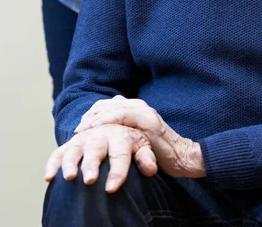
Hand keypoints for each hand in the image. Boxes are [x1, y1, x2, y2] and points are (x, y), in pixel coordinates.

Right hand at [45, 124, 156, 192]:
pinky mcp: (73, 143)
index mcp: (123, 132)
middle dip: (91, 163)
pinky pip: (60, 151)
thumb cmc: (136, 142)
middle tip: (89, 181)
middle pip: (96, 147)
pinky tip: (49, 177)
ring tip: (68, 178)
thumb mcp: (147, 146)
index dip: (117, 171)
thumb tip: (150, 168)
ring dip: (70, 161)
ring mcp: (86, 136)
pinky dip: (53, 163)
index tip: (111, 189)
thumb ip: (147, 157)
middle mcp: (103, 131)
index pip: (121, 153)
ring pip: (75, 147)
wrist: (120, 127)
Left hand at [75, 96, 205, 178]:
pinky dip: (107, 120)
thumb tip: (102, 139)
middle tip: (78, 132)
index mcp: (135, 107)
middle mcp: (138, 105)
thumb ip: (123, 132)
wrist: (184, 157)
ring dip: (94, 118)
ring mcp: (143, 111)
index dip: (91, 115)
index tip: (79, 129)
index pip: (106, 105)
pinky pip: (122, 115)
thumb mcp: (137, 140)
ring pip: (111, 107)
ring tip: (82, 132)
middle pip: (105, 104)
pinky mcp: (148, 121)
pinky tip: (97, 130)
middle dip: (89, 116)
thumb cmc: (159, 153)